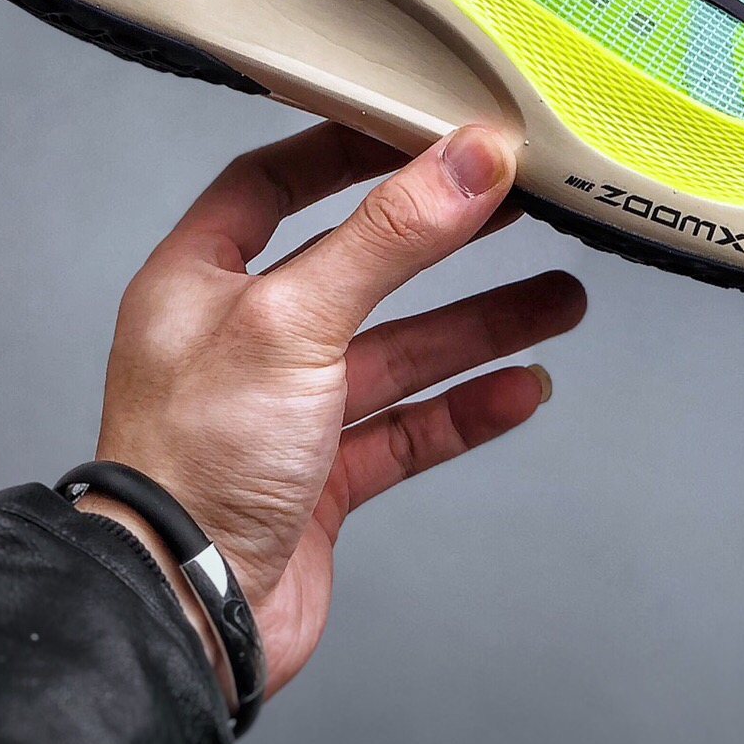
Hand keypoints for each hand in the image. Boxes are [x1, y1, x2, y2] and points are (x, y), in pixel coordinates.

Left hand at [87, 122, 585, 695]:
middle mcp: (238, 337)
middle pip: (356, 265)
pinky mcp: (319, 480)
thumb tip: (469, 158)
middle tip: (520, 205)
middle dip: (441, 240)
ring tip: (562, 302)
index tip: (421, 127)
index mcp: (199, 280)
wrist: (181, 616)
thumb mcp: (295, 319)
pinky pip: (407, 428)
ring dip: (477, 326)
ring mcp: (282, 411)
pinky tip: (526, 390)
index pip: (272, 183)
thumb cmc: (197, 459)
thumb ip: (388, 237)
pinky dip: (466, 409)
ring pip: (396, 350)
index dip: (344, 150)